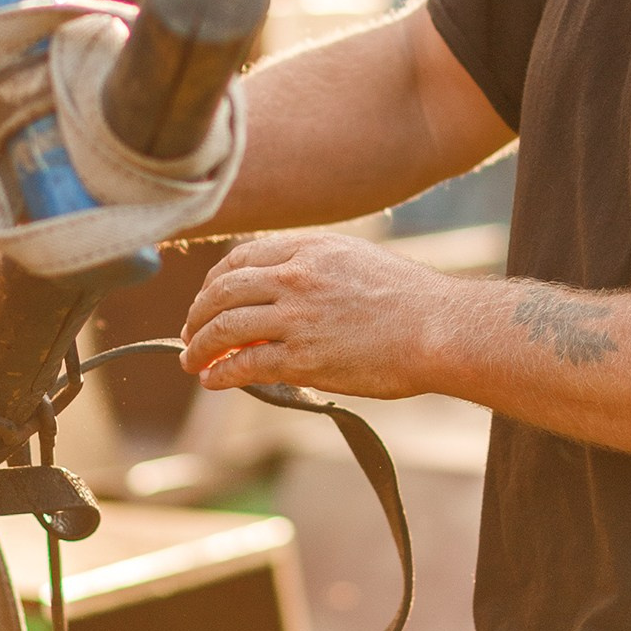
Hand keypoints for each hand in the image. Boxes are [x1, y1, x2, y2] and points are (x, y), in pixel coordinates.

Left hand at [180, 232, 458, 401]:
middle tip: (190, 332)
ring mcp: (297, 317)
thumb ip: (315, 268)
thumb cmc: (410, 300)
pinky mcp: (304, 357)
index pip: (241, 258)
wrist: (440, 329)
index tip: (208, 299)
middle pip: (223, 291)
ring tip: (192, 361)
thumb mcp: (356, 260)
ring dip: (200, 346)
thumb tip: (281, 289)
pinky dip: (222, 373)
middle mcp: (296, 276)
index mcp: (309, 249)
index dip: (215, 281)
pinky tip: (214, 381)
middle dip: (198, 314)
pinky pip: (246, 364)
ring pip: (225, 327)